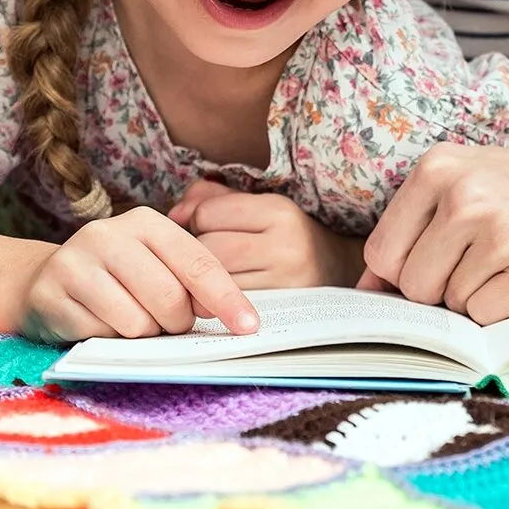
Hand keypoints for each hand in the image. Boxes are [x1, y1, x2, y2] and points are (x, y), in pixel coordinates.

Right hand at [22, 207, 257, 343]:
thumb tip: (230, 314)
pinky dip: (107, 340)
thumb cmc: (114, 278)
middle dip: (175, 323)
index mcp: (145, 222)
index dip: (227, 299)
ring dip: (140, 336)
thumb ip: (190, 282)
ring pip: (136, 323)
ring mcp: (76, 262)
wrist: (42, 281)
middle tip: (163, 324)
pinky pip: (100, 336)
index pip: (198, 263)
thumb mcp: (153, 265)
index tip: (249, 327)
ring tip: (125, 321)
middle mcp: (109, 234)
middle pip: (170, 298)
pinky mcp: (52, 294)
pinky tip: (96, 324)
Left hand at [168, 180, 362, 287]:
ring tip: (219, 272)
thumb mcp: (254, 204)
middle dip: (199, 251)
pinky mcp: (281, 310)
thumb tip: (172, 216)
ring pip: (214, 281)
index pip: (207, 214)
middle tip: (212, 254)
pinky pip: (229, 305)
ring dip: (205, 278)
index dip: (199, 220)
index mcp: (278, 211)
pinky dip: (218, 298)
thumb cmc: (283, 233)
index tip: (212, 228)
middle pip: (206, 250)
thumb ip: (207, 198)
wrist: (336, 268)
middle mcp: (286, 246)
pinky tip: (226, 292)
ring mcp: (285, 283)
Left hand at [360, 139, 508, 323]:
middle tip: (489, 267)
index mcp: (439, 168)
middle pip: (413, 286)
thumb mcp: (475, 185)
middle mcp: (465, 193)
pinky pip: (487, 319)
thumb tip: (365, 290)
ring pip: (452, 307)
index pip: (381, 255)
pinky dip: (508, 314)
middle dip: (443, 293)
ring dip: (482, 301)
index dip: (405, 277)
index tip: (439, 270)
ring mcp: (502, 230)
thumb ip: (417, 231)